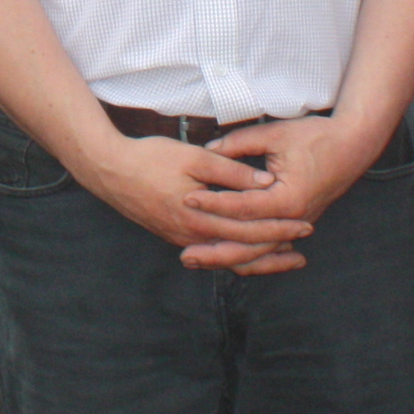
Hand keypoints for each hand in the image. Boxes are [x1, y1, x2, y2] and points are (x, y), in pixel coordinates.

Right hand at [73, 133, 303, 271]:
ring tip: (282, 255)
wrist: (108, 170)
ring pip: (226, 255)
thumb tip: (266, 182)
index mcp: (200, 219)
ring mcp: (180, 238)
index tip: (305, 225)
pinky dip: (232, 252)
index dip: (280, 228)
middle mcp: (191, 237)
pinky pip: (210, 250)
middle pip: (242, 251)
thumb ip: (231, 172)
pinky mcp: (173, 234)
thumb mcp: (194, 157)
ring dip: (255, 256)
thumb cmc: (150, 159)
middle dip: (274, 249)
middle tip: (302, 248)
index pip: (250, 231)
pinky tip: (243, 248)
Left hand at [184, 114, 380, 272]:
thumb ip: (239, 143)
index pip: (243, 207)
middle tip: (185, 256)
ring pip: (259, 252)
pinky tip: (225, 259)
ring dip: (229, 258)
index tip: (187, 200)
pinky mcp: (296, 224)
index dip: (213, 203)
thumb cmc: (317, 137)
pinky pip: (269, 247)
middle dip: (215, 251)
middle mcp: (294, 219)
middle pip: (249, 244)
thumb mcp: (275, 134)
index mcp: (288, 198)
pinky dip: (248, 255)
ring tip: (199, 261)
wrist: (353, 145)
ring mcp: (297, 225)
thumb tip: (208, 150)